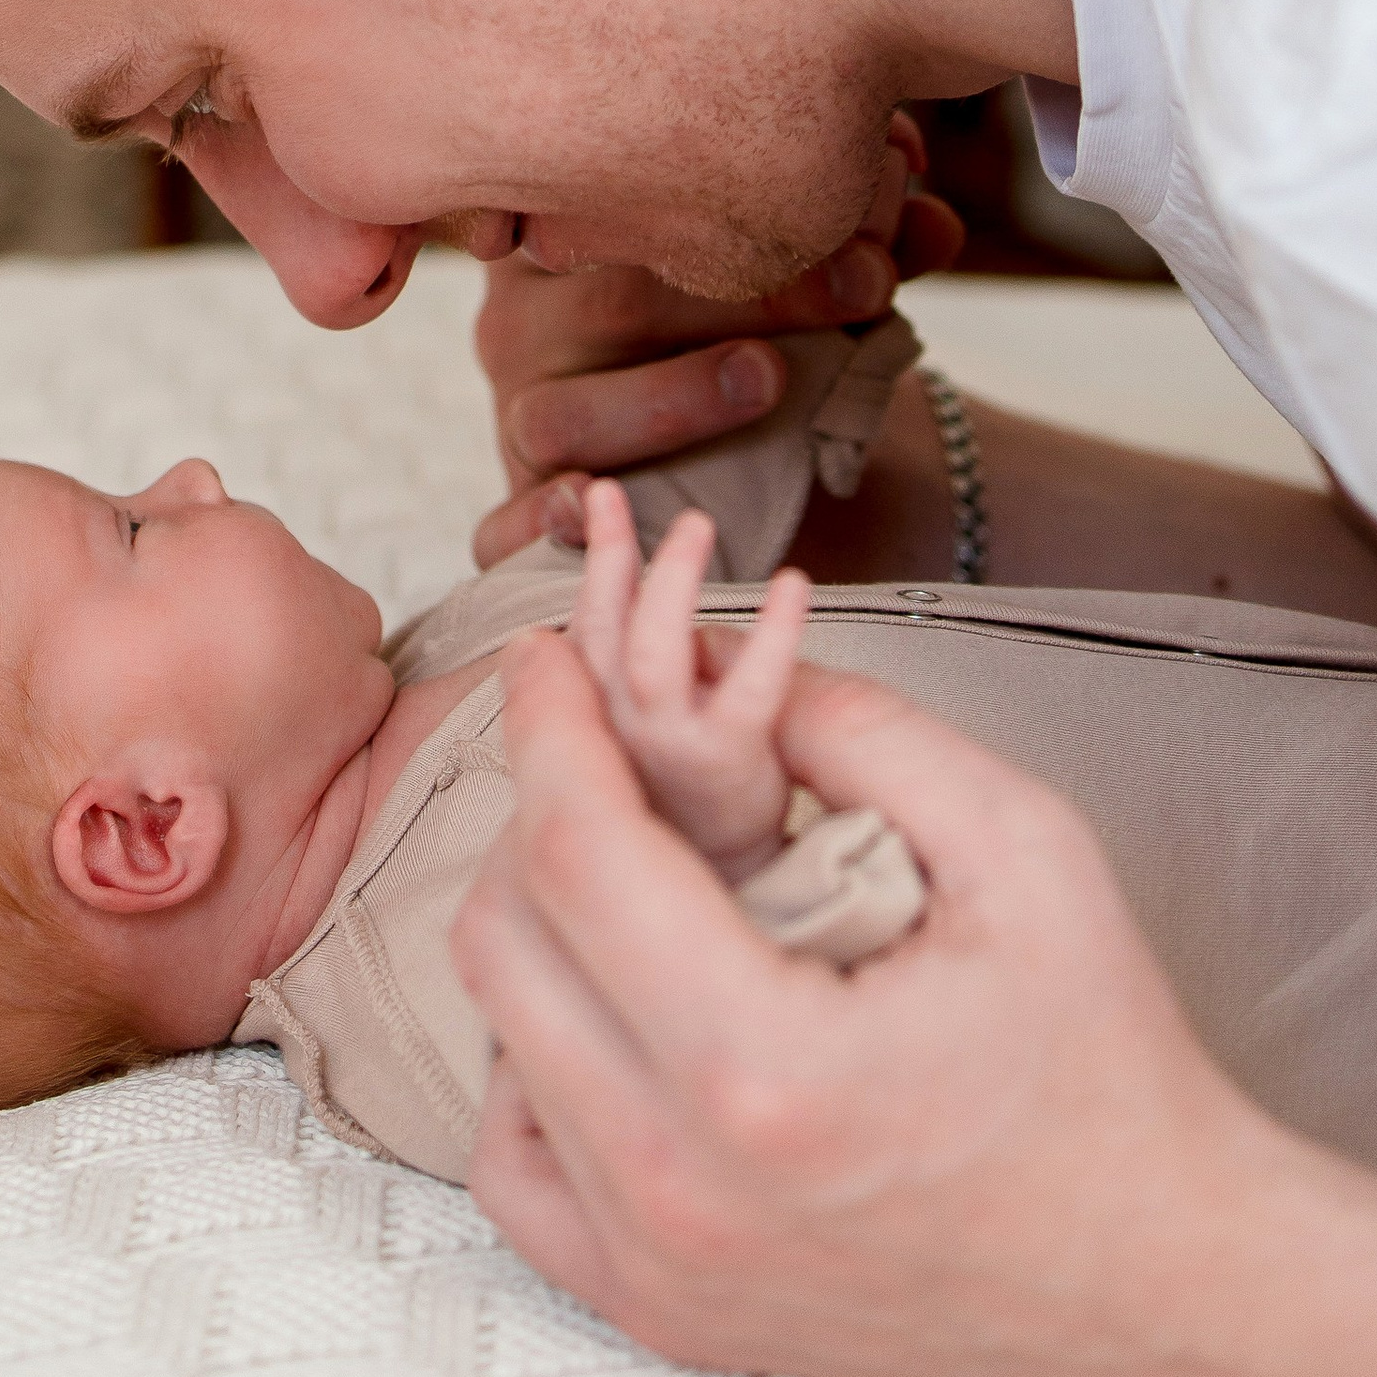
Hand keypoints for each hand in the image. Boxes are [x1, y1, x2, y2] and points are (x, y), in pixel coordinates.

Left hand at [454, 630, 1271, 1376]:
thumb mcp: (1022, 849)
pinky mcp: (656, 1313)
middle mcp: (683, 1184)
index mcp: (768, 1068)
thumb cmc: (1105, 1066)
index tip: (541, 656)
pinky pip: (512, 1166)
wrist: (1156, 1282)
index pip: (577, 855)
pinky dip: (535, 1070)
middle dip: (540, 817)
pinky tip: (622, 1020)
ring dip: (544, 935)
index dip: (546, 729)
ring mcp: (657, 1267)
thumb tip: (706, 659)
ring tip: (642, 889)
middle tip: (612, 768)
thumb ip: (861, 729)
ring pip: (497, 1042)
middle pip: (504, 942)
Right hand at [473, 108, 963, 567]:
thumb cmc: (747, 334)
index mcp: (575, 235)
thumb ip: (867, 244)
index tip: (871, 208)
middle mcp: (526, 319)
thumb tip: (934, 224)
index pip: (635, 201)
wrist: (716, 451)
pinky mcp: (516, 510)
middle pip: (612, 301)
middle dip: (750, 298)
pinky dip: (544, 519)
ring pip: (556, 412)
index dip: (746, 204)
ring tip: (769, 379)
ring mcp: (515, 415)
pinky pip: (503, 524)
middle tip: (864, 287)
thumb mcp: (809, 280)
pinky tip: (599, 504)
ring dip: (667, 398)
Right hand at [567, 482, 809, 880]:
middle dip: (606, 560)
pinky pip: (748, 691)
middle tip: (615, 497)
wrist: (726, 882)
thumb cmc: (683, 794)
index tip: (602, 495)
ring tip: (694, 528)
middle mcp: (621, 729)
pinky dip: (771, 635)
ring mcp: (669, 748)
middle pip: (599, 635)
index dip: (595, 561)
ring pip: (652, 655)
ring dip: (668, 584)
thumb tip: (602, 593)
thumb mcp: (630, 726)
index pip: (582, 629)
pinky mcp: (728, 764)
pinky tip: (794, 589)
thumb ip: (615, 661)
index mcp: (597, 713)